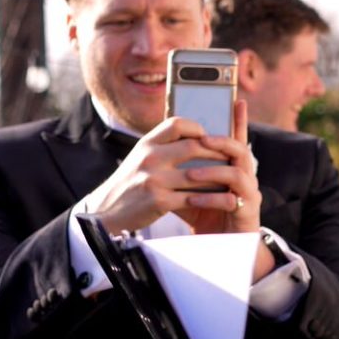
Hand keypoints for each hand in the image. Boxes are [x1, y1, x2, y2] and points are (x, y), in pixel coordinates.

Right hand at [82, 100, 257, 233]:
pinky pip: (194, 197)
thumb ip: (162, 147)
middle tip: (232, 158)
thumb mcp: (140, 158)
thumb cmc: (130, 184)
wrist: (105, 214)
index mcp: (146, 144)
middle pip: (194, 147)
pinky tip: (223, 200)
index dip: (198, 128)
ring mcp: (153, 179)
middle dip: (217, 153)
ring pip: (198, 173)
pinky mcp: (158, 201)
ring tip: (233, 179)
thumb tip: (196, 136)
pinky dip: (211, 198)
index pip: (177, 123)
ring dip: (219, 177)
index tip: (209, 137)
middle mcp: (149, 158)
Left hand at [177, 100, 261, 235]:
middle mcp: (246, 176)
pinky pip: (232, 200)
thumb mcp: (190, 187)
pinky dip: (210, 199)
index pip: (237, 138)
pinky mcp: (248, 213)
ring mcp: (249, 194)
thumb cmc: (204, 213)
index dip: (239, 120)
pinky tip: (192, 200)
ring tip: (190, 174)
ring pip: (238, 173)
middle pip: (241, 150)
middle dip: (222, 142)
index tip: (236, 100)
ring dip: (212, 171)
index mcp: (233, 167)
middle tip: (201, 139)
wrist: (219, 245)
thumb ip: (182, 171)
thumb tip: (157, 152)